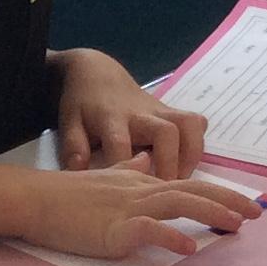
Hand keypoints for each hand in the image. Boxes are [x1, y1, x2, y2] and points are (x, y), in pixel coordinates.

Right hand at [23, 167, 262, 260]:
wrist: (34, 199)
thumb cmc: (64, 194)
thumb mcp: (102, 176)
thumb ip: (127, 170)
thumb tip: (142, 159)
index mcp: (140, 183)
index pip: (188, 183)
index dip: (220, 192)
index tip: (245, 203)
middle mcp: (139, 192)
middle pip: (192, 190)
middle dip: (229, 200)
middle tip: (258, 213)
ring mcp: (127, 209)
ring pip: (178, 203)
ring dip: (211, 213)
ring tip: (236, 226)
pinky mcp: (112, 228)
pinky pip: (147, 230)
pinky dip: (170, 237)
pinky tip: (189, 248)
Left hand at [56, 50, 207, 179]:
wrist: (98, 75)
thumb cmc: (83, 105)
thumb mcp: (69, 123)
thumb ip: (74, 147)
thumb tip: (79, 170)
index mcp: (111, 118)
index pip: (120, 142)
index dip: (125, 167)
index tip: (126, 190)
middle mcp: (140, 113)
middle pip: (166, 132)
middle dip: (169, 162)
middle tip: (163, 190)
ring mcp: (160, 111)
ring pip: (189, 125)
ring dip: (190, 154)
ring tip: (180, 180)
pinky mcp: (172, 112)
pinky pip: (195, 123)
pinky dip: (197, 144)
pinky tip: (186, 164)